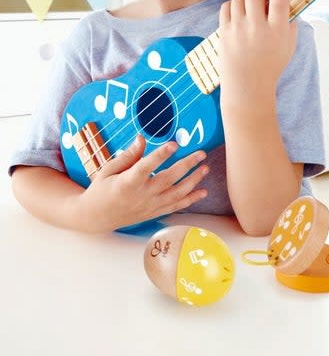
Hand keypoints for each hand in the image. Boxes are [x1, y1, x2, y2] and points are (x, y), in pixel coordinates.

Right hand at [77, 135, 207, 232]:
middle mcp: (141, 195)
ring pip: (176, 194)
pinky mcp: (154, 213)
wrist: (96, 217)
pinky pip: (176, 207)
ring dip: (194, 181)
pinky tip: (203, 192)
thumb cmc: (101, 189)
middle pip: (168, 179)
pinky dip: (191, 200)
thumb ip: (128, 155)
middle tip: (201, 153)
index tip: (174, 144)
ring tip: (206, 168)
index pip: (146, 167)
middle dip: (187, 165)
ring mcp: (150, 206)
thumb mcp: (108, 170)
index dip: (160, 155)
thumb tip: (142, 138)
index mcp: (127, 183)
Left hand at [218, 0, 297, 109]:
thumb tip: (289, 3)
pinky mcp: (224, 32)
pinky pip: (227, 7)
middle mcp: (257, 27)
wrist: (247, 86)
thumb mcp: (289, 46)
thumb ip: (290, 23)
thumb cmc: (271, 66)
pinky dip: (234, 3)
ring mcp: (238, 29)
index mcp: (277, 30)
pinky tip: (239, 8)